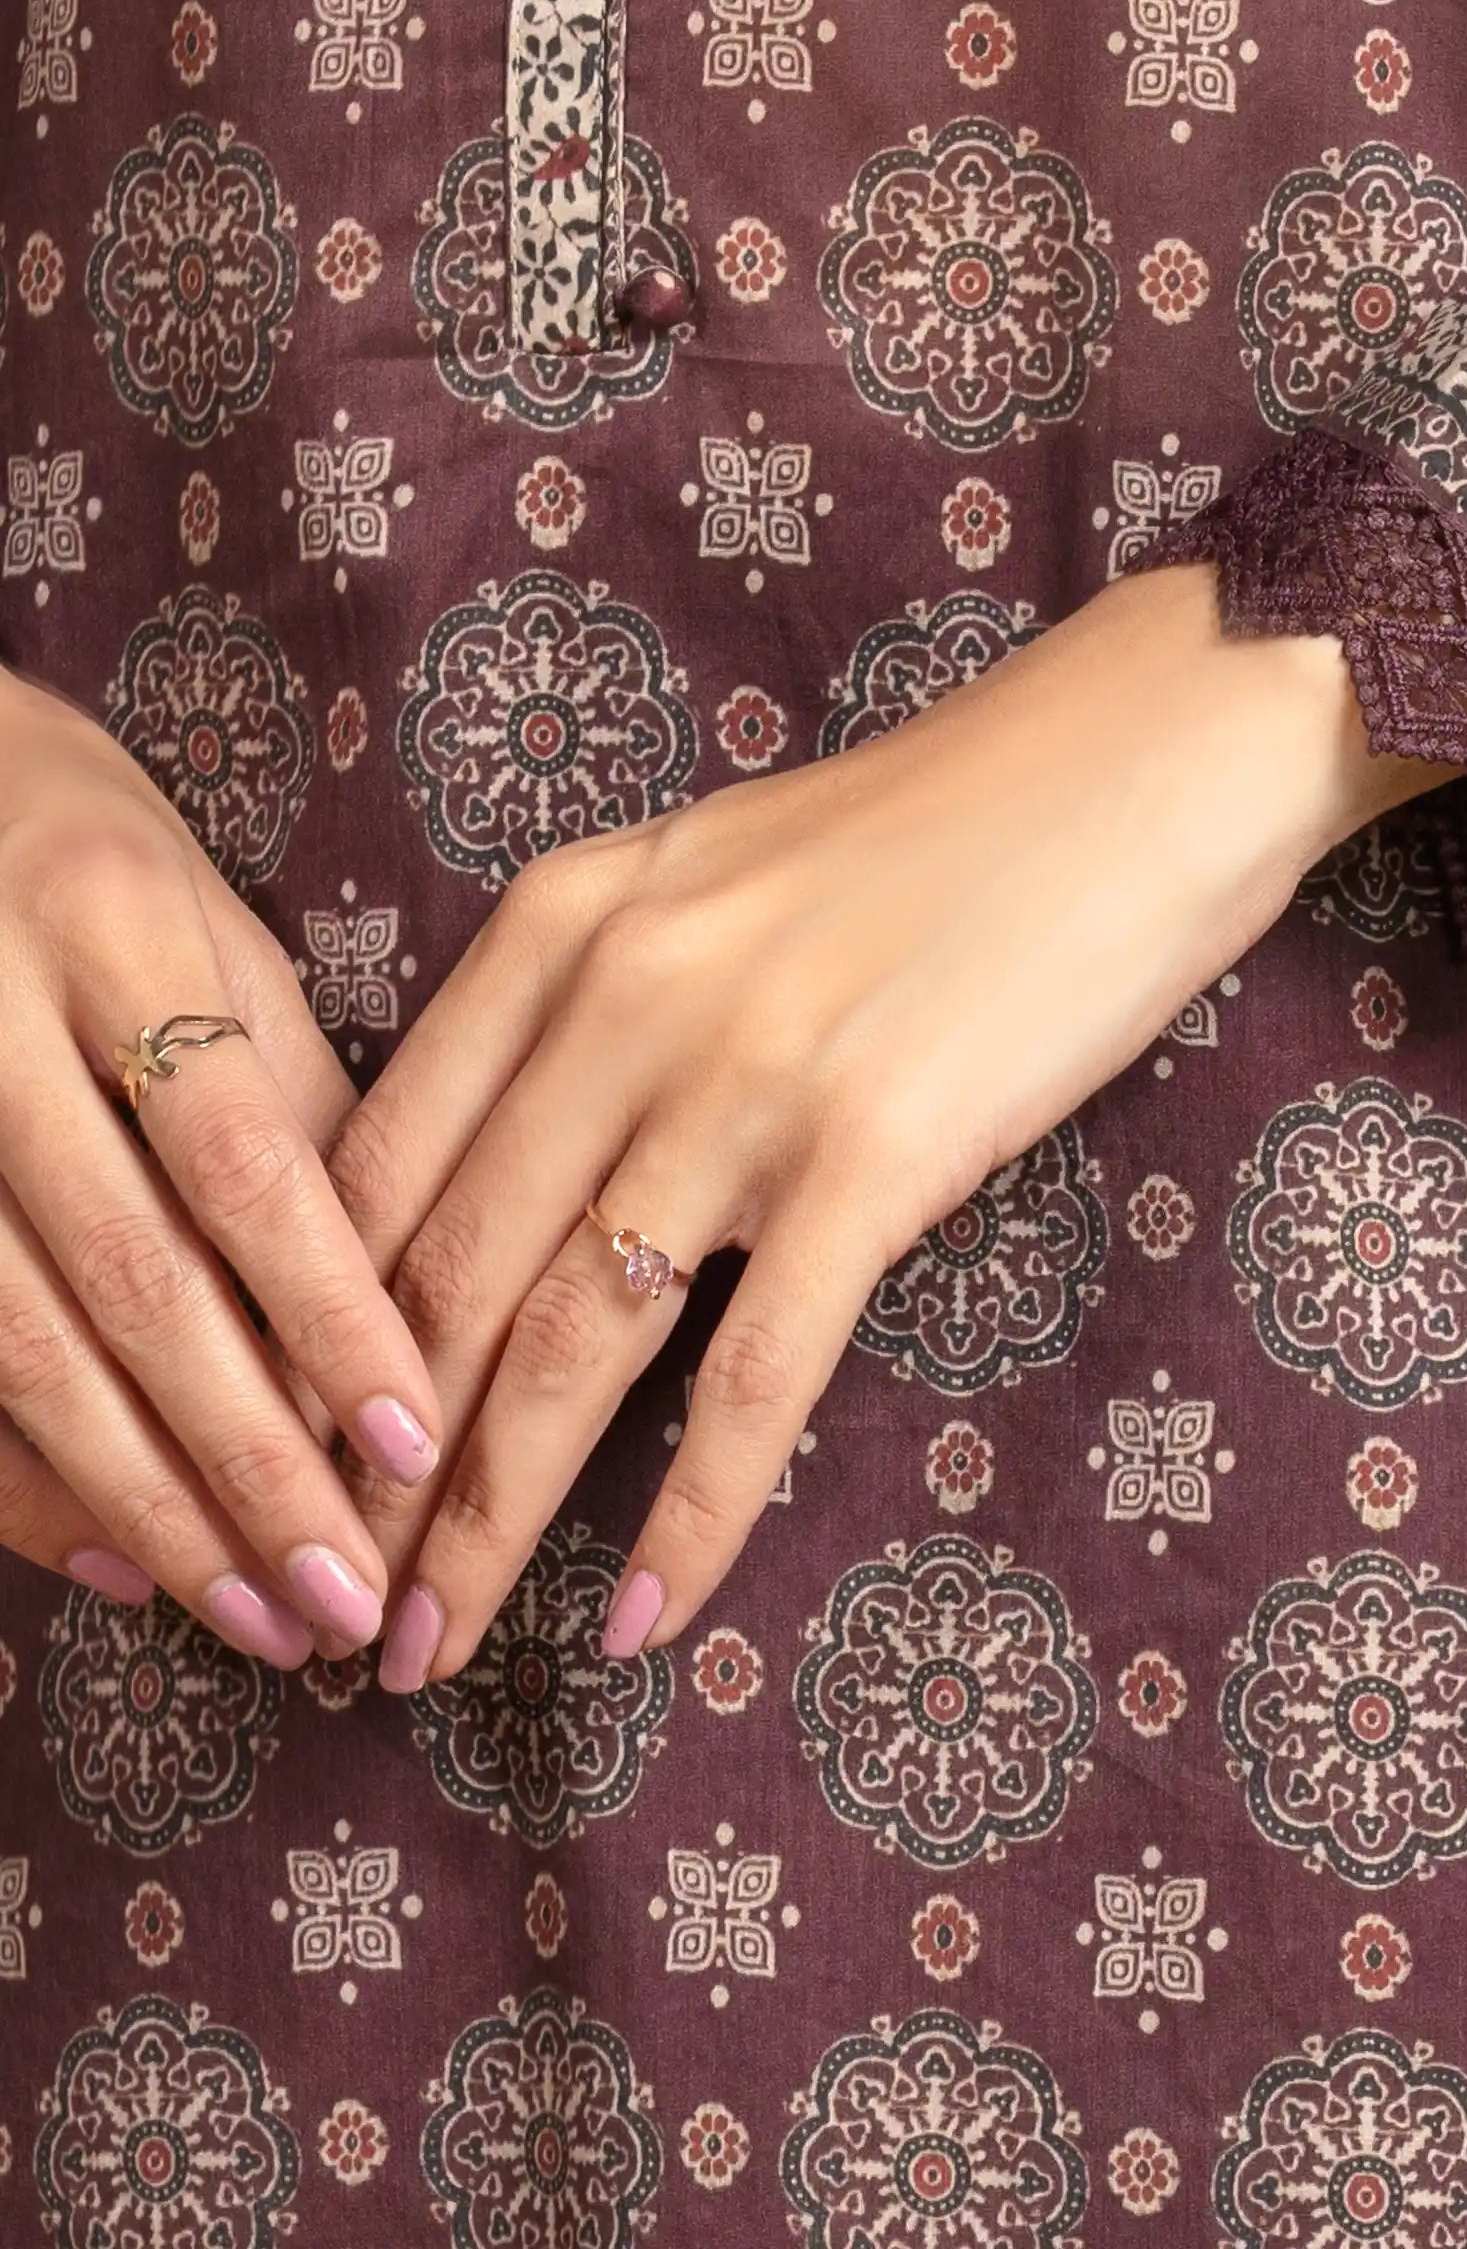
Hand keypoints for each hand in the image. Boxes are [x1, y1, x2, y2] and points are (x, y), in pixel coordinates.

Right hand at [0, 665, 444, 1662]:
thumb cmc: (93, 862)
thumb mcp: (209, 927)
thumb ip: (289, 1095)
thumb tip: (400, 1290)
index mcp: (110, 925)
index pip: (237, 1152)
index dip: (327, 1307)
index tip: (417, 1439)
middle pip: (128, 1279)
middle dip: (246, 1460)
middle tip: (349, 1599)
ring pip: (25, 1349)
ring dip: (150, 1504)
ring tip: (264, 1616)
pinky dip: (31, 1483)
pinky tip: (122, 1565)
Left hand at [332, 561, 1453, 1686]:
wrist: (1135, 758)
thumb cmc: (932, 827)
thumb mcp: (705, 876)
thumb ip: (582, 1002)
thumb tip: (484, 1182)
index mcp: (557, 923)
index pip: (374, 1166)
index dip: (300, 1337)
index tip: (269, 1457)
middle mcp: (620, 997)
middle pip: (440, 1279)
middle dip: (360, 1467)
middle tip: (314, 1603)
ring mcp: (744, 1079)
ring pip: (563, 1347)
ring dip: (480, 1523)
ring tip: (421, 1654)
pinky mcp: (874, 1153)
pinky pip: (754, 1373)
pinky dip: (691, 1513)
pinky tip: (642, 1620)